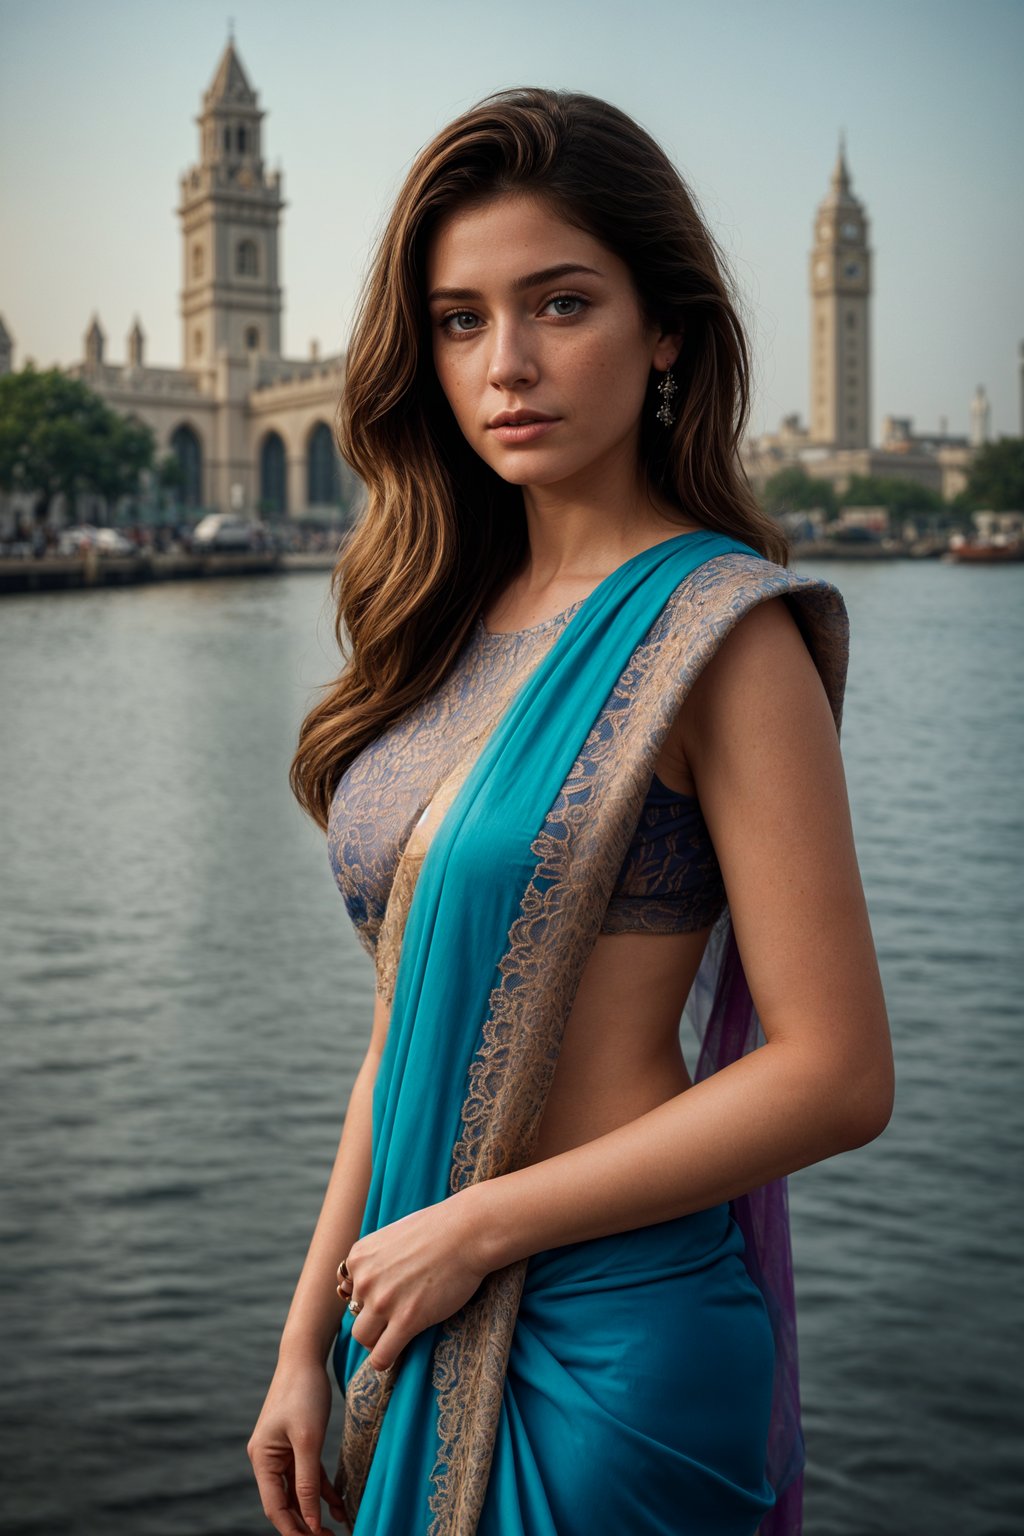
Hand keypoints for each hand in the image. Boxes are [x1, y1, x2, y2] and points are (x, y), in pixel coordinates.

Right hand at [247, 1357, 350, 1534]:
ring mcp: (282, 1451)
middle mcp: (268, 1458)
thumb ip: (307, 1481)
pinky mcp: (297, 1443)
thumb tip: (309, 1519)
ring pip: (298, 1491)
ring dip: (315, 1510)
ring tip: (335, 1530)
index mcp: (262, 1459)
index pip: (275, 1506)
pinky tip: (338, 1505)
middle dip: (305, 1524)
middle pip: (285, 1502)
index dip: (293, 1529)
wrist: (305, 1356)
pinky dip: (322, 1490)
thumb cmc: (303, 1393)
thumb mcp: (307, 1439)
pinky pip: (308, 1475)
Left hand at [337, 1192, 488, 1371]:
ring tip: (397, 1336)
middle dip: (373, 1319)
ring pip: (364, 1338)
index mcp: (359, 1257)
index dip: (369, 1297)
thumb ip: (379, 1257)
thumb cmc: (439, 1229)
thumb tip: (375, 1279)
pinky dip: (386, 1361)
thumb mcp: (394, 1235)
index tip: (388, 1298)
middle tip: (396, 1317)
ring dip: (378, 1341)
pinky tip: (398, 1355)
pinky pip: (382, 1356)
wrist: (467, 1233)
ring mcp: (383, 1302)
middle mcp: (365, 1280)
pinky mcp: (406, 1321)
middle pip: (355, 1316)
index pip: (349, 1291)